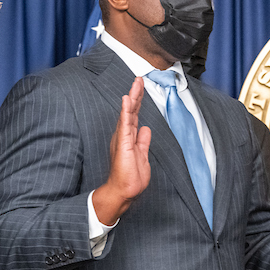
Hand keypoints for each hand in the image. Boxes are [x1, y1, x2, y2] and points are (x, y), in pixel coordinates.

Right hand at [93, 77, 152, 224]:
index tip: (141, 87)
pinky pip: (125, 123)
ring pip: (129, 113)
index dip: (138, 101)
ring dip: (133, 97)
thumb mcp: (142, 155)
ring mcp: (123, 138)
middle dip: (137, 94)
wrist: (125, 190)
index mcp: (130, 137)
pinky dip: (126, 111)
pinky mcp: (123, 143)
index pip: (135, 115)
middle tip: (139, 78)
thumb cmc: (131, 176)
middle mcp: (125, 135)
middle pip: (132, 111)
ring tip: (136, 83)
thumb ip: (143, 141)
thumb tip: (146, 128)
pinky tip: (127, 99)